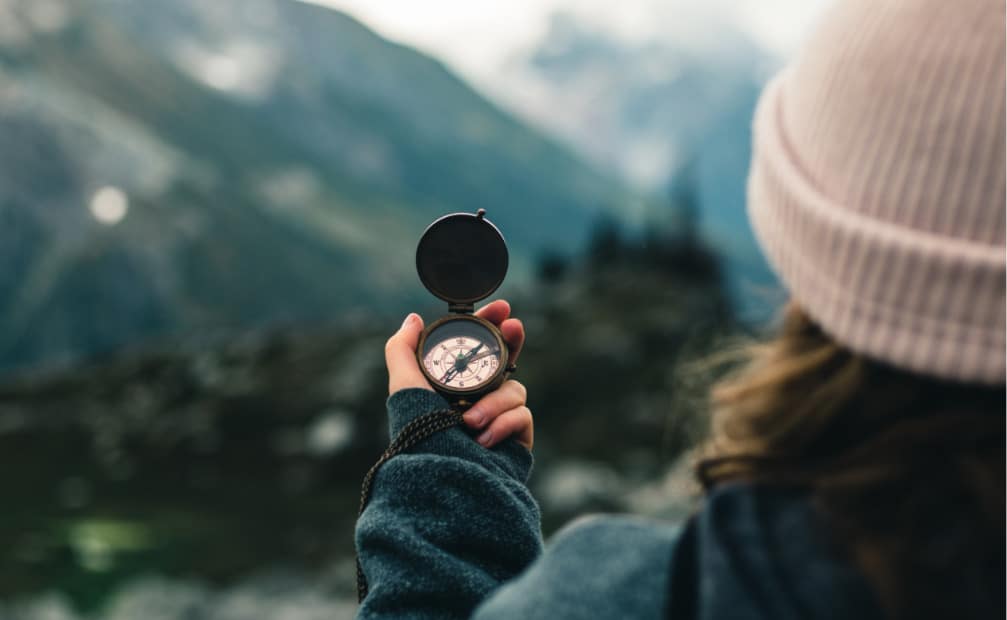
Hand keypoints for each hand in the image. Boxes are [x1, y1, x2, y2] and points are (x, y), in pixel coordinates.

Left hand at [384, 299, 531, 449]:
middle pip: (505, 361)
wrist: (442, 478)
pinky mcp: (516, 439)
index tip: (501, 307)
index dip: (491, 325)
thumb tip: (413, 319)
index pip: (477, 348)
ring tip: (470, 422)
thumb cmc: (420, 435)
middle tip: (514, 326)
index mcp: (454, 386)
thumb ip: (402, 349)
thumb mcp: (403, 386)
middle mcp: (477, 400)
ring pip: (513, 389)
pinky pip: (522, 415)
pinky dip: (503, 424)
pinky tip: (483, 440)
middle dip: (512, 341)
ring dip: (493, 402)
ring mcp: (499, 419)